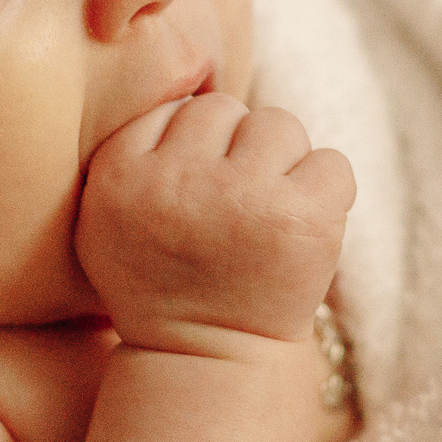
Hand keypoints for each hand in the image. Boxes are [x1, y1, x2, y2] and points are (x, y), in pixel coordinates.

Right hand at [77, 93, 353, 355]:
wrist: (205, 358)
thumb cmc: (163, 279)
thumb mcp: (109, 216)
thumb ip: (135, 148)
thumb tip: (193, 84)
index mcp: (120, 174)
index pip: (178, 109)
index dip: (195, 149)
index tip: (194, 199)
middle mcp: (177, 180)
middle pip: (226, 109)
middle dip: (236, 151)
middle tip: (233, 211)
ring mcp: (243, 198)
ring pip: (280, 125)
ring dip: (282, 165)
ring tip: (265, 217)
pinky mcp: (302, 220)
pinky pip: (332, 163)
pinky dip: (326, 193)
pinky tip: (300, 230)